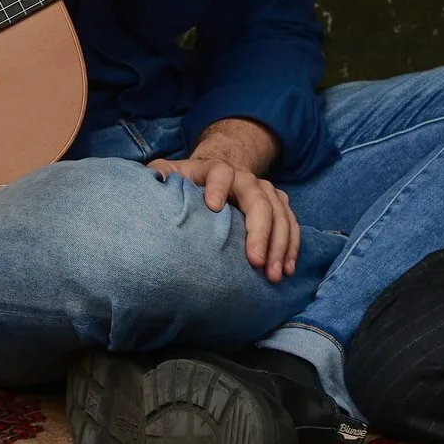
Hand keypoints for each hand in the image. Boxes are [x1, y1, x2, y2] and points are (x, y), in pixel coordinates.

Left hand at [147, 117, 299, 280]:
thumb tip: (151, 185)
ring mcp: (264, 191)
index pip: (221, 172)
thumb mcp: (167, 173)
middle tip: (255, 261)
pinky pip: (290, 223)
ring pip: (280, 212)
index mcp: (215, 169)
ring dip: (280, 244)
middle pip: (258, 198)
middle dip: (260, 230)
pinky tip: (287, 268)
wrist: (213, 173)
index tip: (213, 206)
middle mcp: (245, 178)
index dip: (218, 186)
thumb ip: (158, 176)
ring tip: (274, 274)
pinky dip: (291, 246)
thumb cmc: (185, 181)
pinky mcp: (276, 205)